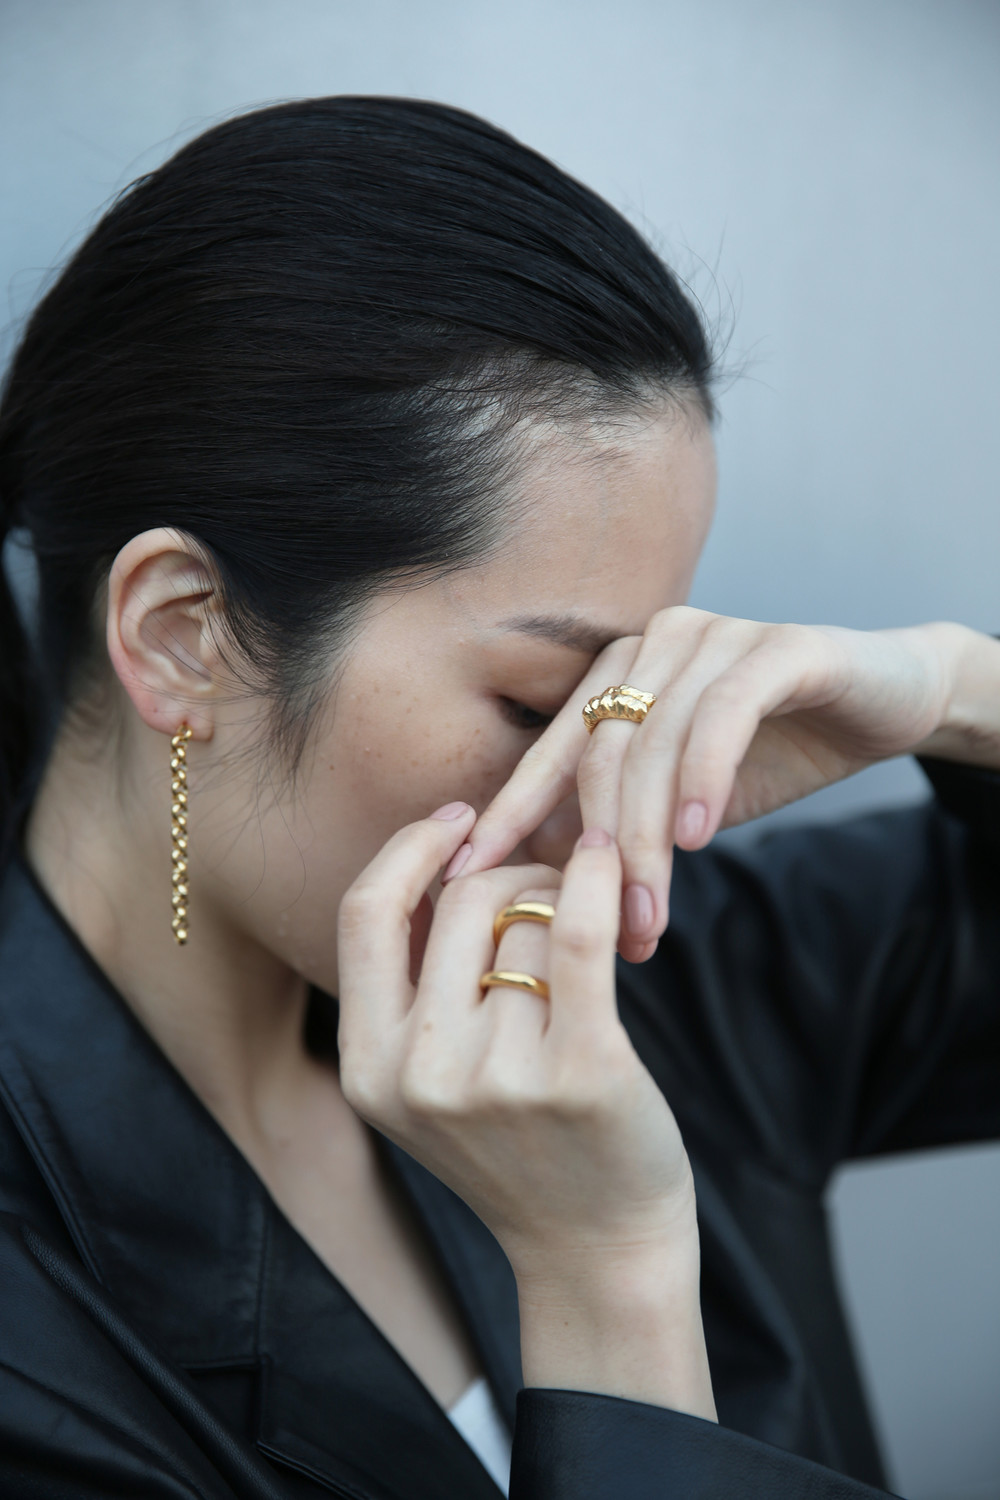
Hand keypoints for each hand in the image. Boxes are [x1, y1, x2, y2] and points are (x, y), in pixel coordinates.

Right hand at [337, 802, 714, 1415]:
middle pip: (463, 901)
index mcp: (366, 1072)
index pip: (364, 915)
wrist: (596, 1252)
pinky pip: (579, 936)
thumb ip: (415, 992)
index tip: (457, 819)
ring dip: (568, 906)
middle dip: (516, 874)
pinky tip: (606, 858)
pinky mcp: (580, 1073)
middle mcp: (419, 1075)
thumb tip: (440, 855)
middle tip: (557, 889)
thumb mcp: (427, 1087)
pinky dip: (594, 880)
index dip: (408, 850)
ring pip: (530, 921)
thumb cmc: (519, 1150)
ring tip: (593, 931)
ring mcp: (497, 1079)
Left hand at [452, 612, 999, 959]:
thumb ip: (622, 826)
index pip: (550, 753)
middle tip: (607, 936)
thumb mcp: (684, 800)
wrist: (886, 701)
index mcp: (616, 675)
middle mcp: (652, 645)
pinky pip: (723, 713)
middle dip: (599, 856)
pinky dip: (704, 777)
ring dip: (651, 838)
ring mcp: (712, 636)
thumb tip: (546, 902)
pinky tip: (699, 837)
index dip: (508, 815)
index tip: (465, 879)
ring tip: (653, 914)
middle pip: (600, 757)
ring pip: (655, 744)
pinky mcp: (777, 646)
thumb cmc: (773, 753)